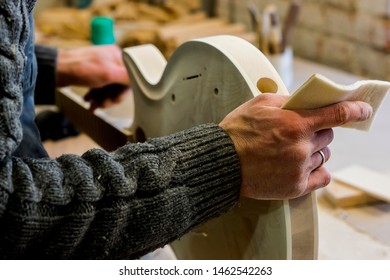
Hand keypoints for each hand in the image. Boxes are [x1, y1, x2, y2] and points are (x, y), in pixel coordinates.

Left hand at [56, 44, 130, 109]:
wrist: (57, 70)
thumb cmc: (82, 68)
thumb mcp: (109, 74)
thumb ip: (128, 77)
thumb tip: (142, 80)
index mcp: (118, 56)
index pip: (131, 77)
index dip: (124, 91)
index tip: (116, 99)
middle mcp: (112, 61)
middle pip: (120, 85)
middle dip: (111, 98)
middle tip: (103, 105)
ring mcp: (102, 68)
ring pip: (110, 89)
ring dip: (103, 99)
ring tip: (94, 106)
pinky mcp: (93, 75)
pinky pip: (101, 88)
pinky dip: (96, 96)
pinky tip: (90, 102)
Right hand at [219, 93, 372, 199]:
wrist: (222, 163)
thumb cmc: (237, 133)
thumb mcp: (260, 103)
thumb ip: (288, 100)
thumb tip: (306, 101)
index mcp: (295, 123)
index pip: (338, 114)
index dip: (355, 110)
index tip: (363, 110)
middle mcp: (301, 147)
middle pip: (328, 136)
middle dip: (316, 132)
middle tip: (297, 133)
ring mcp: (299, 168)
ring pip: (323, 155)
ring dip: (313, 151)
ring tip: (289, 151)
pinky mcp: (295, 187)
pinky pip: (322, 177)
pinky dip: (316, 170)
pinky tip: (302, 166)